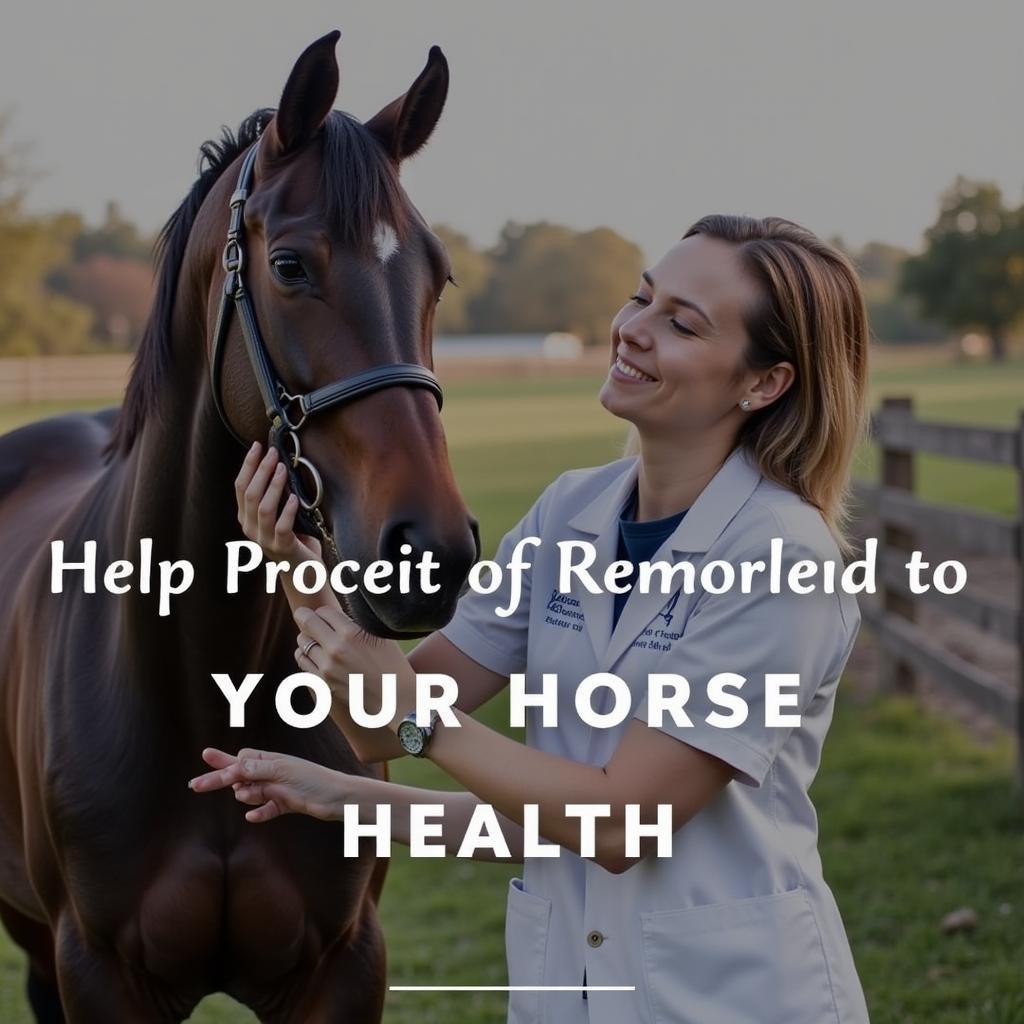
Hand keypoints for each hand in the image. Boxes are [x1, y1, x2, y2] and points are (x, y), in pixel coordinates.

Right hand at [188, 747, 350, 822]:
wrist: (339, 799)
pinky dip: (260, 813)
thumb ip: (257, 770)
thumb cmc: (313, 780)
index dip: (221, 764)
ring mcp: (276, 789)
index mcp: (270, 759)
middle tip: (194, 785)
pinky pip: (265, 810)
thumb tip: (234, 766)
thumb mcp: (282, 772)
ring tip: (254, 795)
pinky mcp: (284, 804)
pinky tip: (253, 817)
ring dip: (248, 797)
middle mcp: (271, 772)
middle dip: (218, 780)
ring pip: (250, 794)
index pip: (239, 760)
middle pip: (239, 776)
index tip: (202, 765)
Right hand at [235, 441, 321, 563]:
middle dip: (261, 470)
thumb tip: (279, 464)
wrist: (303, 571)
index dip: (248, 465)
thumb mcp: (279, 514)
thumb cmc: (294, 537)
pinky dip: (287, 510)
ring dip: (273, 486)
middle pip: (250, 494)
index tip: (258, 446)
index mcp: (246, 518)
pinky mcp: (282, 547)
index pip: (240, 487)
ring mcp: (264, 539)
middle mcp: (250, 528)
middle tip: (273, 453)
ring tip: (283, 469)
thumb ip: (275, 496)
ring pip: (264, 508)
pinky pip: (282, 526)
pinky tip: (294, 497)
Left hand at [294, 604, 413, 719]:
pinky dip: (306, 655)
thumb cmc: (393, 665)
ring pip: (301, 643)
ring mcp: (327, 669)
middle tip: (306, 616)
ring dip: (306, 637)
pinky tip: (315, 655)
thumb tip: (338, 613)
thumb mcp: (381, 637)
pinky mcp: (322, 685)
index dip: (325, 612)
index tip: (327, 615)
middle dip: (306, 617)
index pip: (323, 611)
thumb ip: (357, 623)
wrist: (397, 701)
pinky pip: (303, 663)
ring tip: (314, 638)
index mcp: (352, 634)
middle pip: (306, 623)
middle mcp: (336, 649)